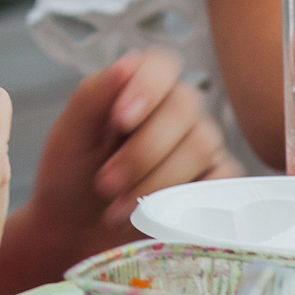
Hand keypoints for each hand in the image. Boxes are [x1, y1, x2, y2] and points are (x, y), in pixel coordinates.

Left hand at [38, 47, 237, 238]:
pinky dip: (189, 200)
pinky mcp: (217, 182)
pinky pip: (224, 179)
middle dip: (141, 152)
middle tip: (105, 184)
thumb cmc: (71, 175)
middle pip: (184, 107)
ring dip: (156, 181)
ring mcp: (201, 144)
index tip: (120, 121)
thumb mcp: (70, 135)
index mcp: (139, 87)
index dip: (147, 88)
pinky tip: (158, 216)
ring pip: (201, 145)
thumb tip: (127, 63)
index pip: (162, 65)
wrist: (76, 231)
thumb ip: (94, 96)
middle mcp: (177, 110)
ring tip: (118, 209)